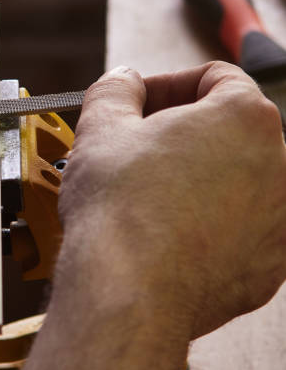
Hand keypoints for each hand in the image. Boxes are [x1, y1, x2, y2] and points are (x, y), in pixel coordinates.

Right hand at [59, 61, 285, 338]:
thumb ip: (116, 87)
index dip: (167, 84)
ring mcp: (279, 221)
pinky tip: (164, 228)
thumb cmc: (120, 208)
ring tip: (147, 189)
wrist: (128, 291)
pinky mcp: (268, 266)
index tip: (140, 103)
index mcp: (246, 118)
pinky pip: (237, 226)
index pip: (215, 77)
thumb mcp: (102, 124)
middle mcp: (279, 166)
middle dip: (180, 129)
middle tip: (137, 144)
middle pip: (228, 127)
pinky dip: (206, 220)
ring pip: (233, 178)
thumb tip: (123, 82)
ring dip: (194, 174)